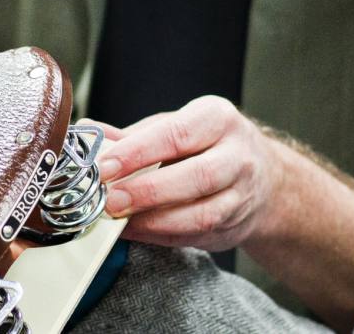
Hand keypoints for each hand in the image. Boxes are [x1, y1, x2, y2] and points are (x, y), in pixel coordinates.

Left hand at [93, 96, 288, 252]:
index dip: (137, 152)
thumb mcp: (177, 126)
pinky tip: (135, 231)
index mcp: (218, 118)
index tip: (104, 167)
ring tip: (120, 220)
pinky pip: (196, 235)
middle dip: (147, 191)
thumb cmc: (208, 145)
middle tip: (109, 200)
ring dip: (155, 220)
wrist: (263, 177)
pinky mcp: (235, 224)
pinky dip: (161, 236)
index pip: (177, 134)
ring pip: (202, 213)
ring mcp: (241, 193)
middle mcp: (237, 154)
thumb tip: (90, 135)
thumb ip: (135, 135)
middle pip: (196, 176)